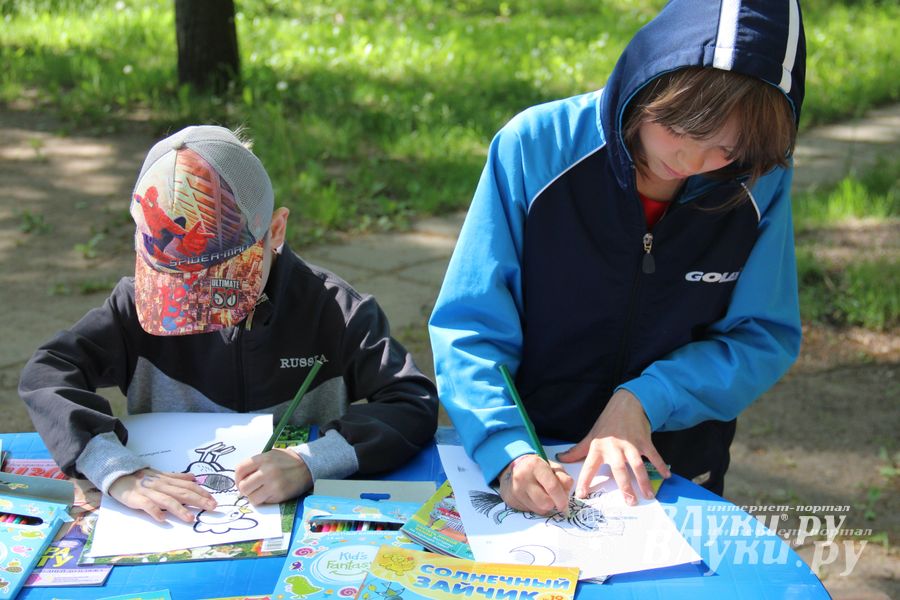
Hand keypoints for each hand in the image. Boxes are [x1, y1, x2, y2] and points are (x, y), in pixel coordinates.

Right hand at [108, 468, 216, 522]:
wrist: (118, 474)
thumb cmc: (142, 477)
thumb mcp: (161, 475)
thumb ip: (177, 478)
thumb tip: (194, 478)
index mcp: (168, 480)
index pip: (188, 486)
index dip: (202, 493)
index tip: (214, 500)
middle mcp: (161, 485)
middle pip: (182, 493)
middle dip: (198, 500)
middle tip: (211, 507)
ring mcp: (149, 492)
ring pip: (167, 500)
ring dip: (180, 509)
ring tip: (190, 518)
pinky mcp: (136, 499)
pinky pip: (147, 505)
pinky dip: (155, 511)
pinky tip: (162, 518)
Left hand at [177, 221, 213, 254]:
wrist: (186, 241)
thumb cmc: (190, 235)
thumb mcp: (192, 230)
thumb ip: (196, 225)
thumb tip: (200, 220)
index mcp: (203, 236)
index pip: (207, 235)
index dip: (210, 235)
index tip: (213, 235)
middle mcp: (204, 241)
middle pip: (203, 242)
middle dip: (196, 241)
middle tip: (191, 240)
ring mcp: (202, 246)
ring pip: (199, 247)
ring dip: (193, 245)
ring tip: (189, 243)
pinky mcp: (200, 251)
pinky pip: (199, 252)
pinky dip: (197, 252)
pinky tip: (196, 252)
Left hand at [234, 448, 311, 504]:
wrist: (307, 466)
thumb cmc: (286, 461)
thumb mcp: (270, 455)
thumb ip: (256, 464)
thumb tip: (241, 479)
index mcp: (263, 458)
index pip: (240, 469)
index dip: (237, 478)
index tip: (240, 481)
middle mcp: (267, 471)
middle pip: (243, 486)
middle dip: (244, 489)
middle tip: (249, 489)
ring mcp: (273, 483)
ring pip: (251, 497)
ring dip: (253, 496)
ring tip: (259, 492)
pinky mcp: (279, 494)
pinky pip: (263, 502)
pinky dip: (263, 500)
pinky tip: (269, 494)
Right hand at [497, 454, 573, 515]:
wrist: (513, 468)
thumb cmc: (537, 468)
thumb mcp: (552, 467)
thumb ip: (563, 478)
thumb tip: (567, 493)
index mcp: (535, 465)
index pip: (552, 487)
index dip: (562, 499)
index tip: (565, 505)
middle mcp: (523, 477)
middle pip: (546, 503)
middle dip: (553, 503)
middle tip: (553, 499)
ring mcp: (515, 489)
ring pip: (539, 509)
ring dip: (545, 506)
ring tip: (543, 496)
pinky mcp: (510, 500)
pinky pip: (530, 511)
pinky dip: (535, 507)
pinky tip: (533, 498)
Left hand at [556, 389, 669, 504]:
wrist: (625, 404)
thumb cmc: (606, 424)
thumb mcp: (591, 436)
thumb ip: (577, 450)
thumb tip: (561, 458)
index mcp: (598, 447)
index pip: (589, 466)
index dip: (585, 480)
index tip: (582, 494)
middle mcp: (614, 447)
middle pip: (619, 469)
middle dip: (624, 486)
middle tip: (630, 502)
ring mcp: (630, 444)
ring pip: (637, 464)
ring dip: (643, 480)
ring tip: (648, 495)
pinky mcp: (643, 441)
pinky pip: (653, 455)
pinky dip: (660, 465)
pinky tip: (666, 476)